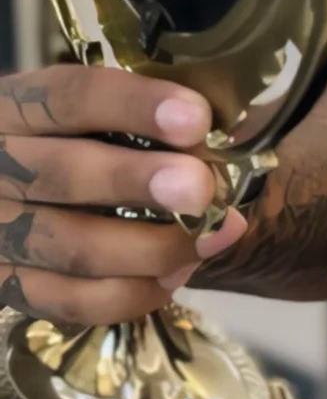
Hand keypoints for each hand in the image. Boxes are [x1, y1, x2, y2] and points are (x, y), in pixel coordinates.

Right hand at [0, 64, 244, 325]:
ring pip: (72, 247)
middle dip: (139, 182)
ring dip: (150, 247)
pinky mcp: (6, 286)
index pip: (68, 97)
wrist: (12, 199)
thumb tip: (232, 131)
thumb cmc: (72, 144)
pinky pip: (69, 302)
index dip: (133, 106)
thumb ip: (145, 118)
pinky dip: (129, 294)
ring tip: (211, 237)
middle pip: (64, 174)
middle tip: (202, 189)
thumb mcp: (88, 115)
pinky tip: (175, 277)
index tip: (196, 118)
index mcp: (15, 109)